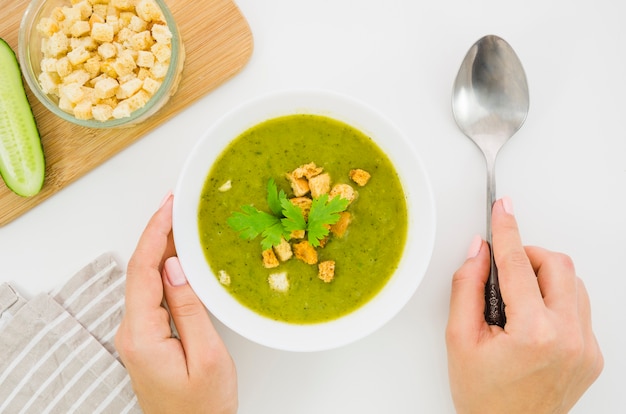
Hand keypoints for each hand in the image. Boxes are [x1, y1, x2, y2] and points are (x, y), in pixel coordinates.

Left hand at [115, 193, 237, 413]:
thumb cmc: (203, 407)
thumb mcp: (206, 356)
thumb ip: (189, 309)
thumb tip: (176, 266)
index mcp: (142, 335)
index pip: (142, 269)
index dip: (155, 232)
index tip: (170, 207)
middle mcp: (132, 332)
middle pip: (140, 269)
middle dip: (157, 232)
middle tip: (179, 205)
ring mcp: (138, 335)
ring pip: (145, 279)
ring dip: (161, 248)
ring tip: (182, 222)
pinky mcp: (148, 337)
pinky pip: (153, 293)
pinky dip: (165, 268)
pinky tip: (180, 257)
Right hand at [446, 197, 602, 413]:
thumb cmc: (483, 396)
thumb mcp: (459, 339)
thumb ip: (467, 287)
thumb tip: (480, 252)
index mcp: (534, 333)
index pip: (518, 265)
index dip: (507, 230)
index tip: (503, 208)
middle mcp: (570, 337)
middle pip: (557, 264)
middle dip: (529, 255)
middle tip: (505, 270)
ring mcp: (586, 346)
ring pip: (572, 282)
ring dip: (543, 278)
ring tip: (517, 301)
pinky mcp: (593, 353)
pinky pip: (578, 307)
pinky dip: (555, 301)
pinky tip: (533, 320)